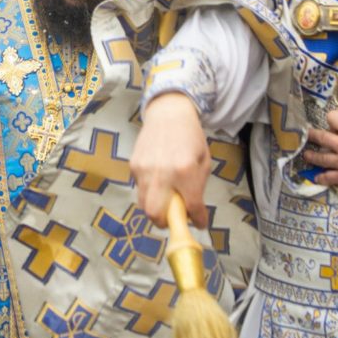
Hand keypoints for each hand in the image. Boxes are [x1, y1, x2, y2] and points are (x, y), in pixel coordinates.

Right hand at [130, 92, 209, 225]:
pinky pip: (139, 188)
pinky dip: (149, 191)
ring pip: (143, 204)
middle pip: (155, 214)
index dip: (198, 220)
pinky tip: (158, 180)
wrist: (168, 113)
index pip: (191, 206)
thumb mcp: (204, 161)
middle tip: (173, 218)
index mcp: (185, 172)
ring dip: (156, 208)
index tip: (200, 223)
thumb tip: (193, 211)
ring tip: (166, 201)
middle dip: (165, 222)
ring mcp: (144, 170)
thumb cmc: (191, 137)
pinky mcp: (133, 166)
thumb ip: (198, 187)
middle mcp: (162, 174)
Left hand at [303, 110, 337, 198]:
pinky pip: (326, 177)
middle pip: (320, 136)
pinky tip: (317, 177)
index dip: (333, 120)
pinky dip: (320, 178)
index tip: (333, 124)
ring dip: (310, 156)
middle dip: (311, 136)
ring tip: (306, 155)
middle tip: (307, 136)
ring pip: (318, 157)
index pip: (333, 117)